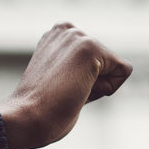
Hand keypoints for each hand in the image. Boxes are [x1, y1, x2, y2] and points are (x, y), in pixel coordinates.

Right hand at [0, 23, 131, 148]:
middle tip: (63, 92)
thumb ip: (77, 70)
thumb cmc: (39, 111)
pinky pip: (123, 71)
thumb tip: (95, 73)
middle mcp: (66, 30)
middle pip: (107, 63)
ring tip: (68, 90)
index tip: (58, 89)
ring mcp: (77, 36)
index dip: (84, 83)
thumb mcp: (58, 80)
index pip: (96, 61)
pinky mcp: (90, 47)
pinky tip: (79, 89)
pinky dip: (107, 88)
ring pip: (115, 67)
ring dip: (97, 87)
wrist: (25, 119)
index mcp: (56, 36)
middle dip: (92, 84)